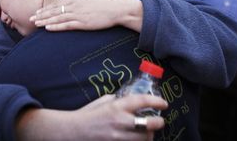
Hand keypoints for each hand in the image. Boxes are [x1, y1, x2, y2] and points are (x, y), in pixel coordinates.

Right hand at [16, 94, 166, 140]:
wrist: (72, 132)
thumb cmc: (87, 115)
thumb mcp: (102, 102)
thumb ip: (118, 100)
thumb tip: (131, 100)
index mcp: (116, 107)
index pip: (142, 101)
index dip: (157, 101)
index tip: (164, 103)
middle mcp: (120, 122)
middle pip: (149, 124)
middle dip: (158, 122)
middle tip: (160, 121)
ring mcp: (118, 138)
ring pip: (144, 139)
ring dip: (149, 135)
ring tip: (148, 132)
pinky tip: (137, 140)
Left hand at [30, 0, 140, 30]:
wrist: (117, 9)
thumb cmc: (106, 0)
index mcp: (76, 0)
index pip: (57, 5)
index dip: (46, 10)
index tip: (37, 13)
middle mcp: (75, 7)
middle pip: (54, 12)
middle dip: (41, 16)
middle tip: (30, 19)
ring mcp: (78, 16)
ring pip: (58, 19)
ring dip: (45, 22)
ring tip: (36, 24)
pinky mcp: (83, 24)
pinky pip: (66, 26)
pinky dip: (56, 27)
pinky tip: (48, 28)